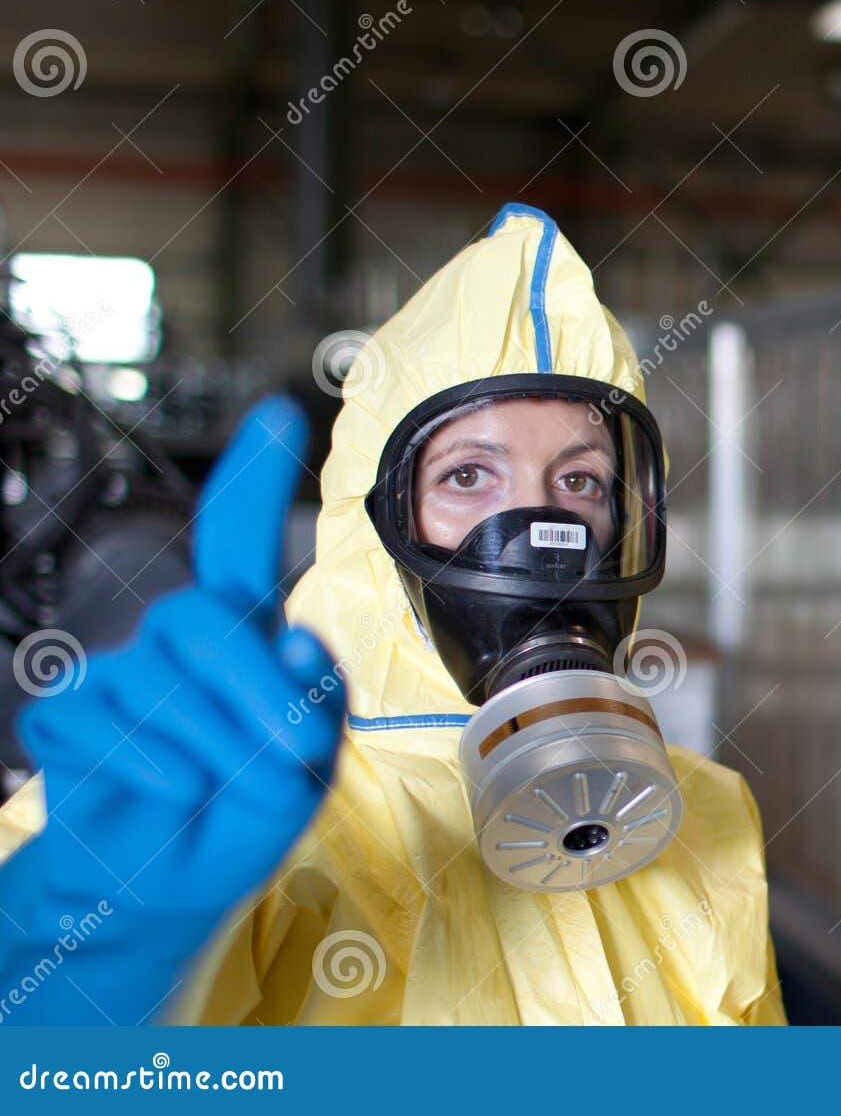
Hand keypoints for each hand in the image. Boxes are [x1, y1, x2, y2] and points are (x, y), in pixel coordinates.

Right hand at [1, 397, 342, 1021]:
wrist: (171, 886)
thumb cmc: (242, 813)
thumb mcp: (302, 768)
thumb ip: (309, 707)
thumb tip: (300, 646)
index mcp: (246, 638)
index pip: (240, 545)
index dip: (250, 480)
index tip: (272, 415)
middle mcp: (178, 640)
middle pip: (203, 616)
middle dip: (250, 686)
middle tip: (287, 748)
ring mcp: (119, 672)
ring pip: (160, 682)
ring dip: (211, 746)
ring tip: (221, 787)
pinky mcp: (70, 714)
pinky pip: (110, 725)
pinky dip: (159, 770)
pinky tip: (174, 792)